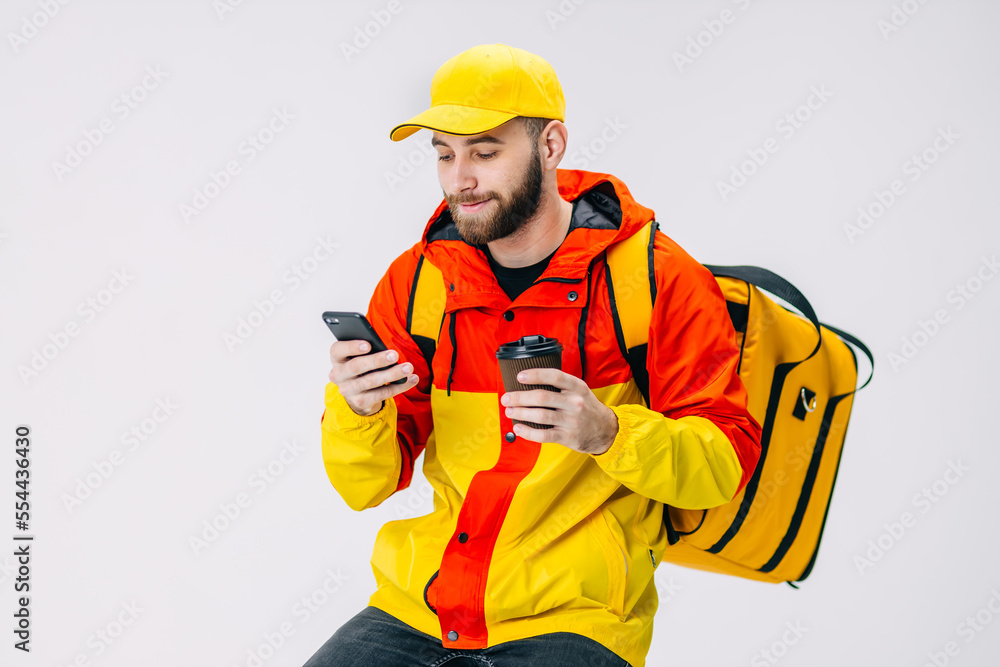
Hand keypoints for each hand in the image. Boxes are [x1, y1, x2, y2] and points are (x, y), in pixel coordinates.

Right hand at [328, 340, 417, 415]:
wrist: (357, 393)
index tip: (369, 344)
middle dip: (377, 360)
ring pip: (371, 381)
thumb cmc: (361, 366)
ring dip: (392, 374)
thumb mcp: (358, 356)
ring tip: (408, 367)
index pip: (338, 350)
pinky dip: (399, 386)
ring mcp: (348, 390)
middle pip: (356, 366)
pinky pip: (382, 394)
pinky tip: (411, 379)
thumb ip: (367, 350)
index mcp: (337, 358)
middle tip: (395, 355)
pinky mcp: (361, 402)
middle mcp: (338, 375)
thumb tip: (386, 349)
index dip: (352, 347)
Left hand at [500, 368, 618, 454]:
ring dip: (521, 413)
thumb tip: (529, 382)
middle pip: (542, 397)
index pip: (554, 376)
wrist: (606, 430)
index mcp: (577, 387)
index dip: (535, 375)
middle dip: (520, 397)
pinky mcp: (568, 437)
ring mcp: (572, 420)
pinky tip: (518, 428)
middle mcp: (575, 402)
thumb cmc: (587, 408)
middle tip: (506, 398)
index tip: (519, 376)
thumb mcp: (580, 391)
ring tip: (509, 411)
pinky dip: (528, 432)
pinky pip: (544, 435)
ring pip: (541, 416)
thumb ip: (560, 386)